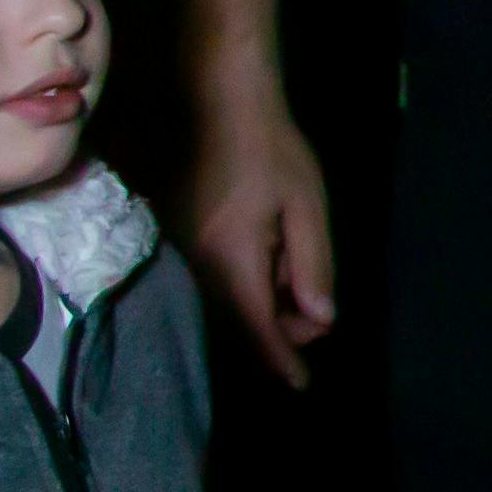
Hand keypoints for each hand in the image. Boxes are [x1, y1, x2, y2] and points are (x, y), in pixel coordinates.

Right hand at [187, 78, 334, 382]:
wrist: (217, 105)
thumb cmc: (271, 151)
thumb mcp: (307, 207)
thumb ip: (314, 265)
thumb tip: (320, 319)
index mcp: (231, 258)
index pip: (257, 326)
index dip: (281, 359)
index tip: (301, 385)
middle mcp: (194, 264)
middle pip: (238, 322)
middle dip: (280, 329)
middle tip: (313, 311)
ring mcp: (176, 253)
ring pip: (222, 305)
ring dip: (262, 306)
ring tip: (292, 274)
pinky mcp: (170, 242)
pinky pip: (208, 284)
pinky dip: (242, 289)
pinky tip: (267, 262)